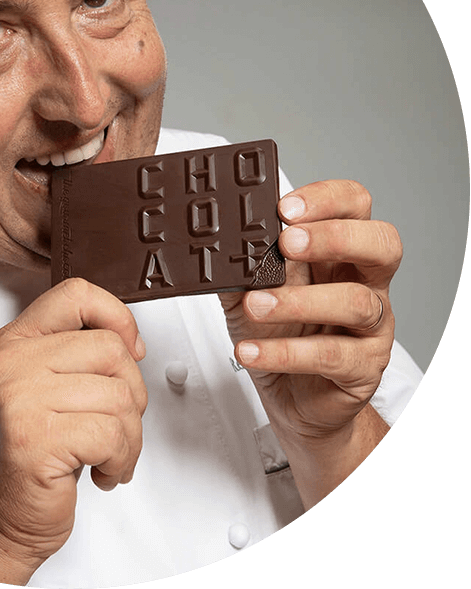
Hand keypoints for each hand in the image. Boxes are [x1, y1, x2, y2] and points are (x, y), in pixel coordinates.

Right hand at [0, 278, 146, 578]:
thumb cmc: (27, 458)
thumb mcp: (41, 389)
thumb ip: (72, 354)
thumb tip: (130, 340)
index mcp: (12, 343)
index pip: (76, 294)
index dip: (117, 316)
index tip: (131, 347)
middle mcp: (11, 363)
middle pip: (111, 349)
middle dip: (132, 394)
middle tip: (116, 425)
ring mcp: (19, 397)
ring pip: (119, 396)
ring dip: (129, 437)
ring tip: (107, 455)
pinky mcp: (34, 437)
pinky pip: (112, 434)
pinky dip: (121, 460)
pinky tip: (101, 472)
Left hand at [220, 180, 400, 457]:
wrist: (290, 396)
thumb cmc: (277, 333)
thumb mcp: (249, 288)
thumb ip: (240, 262)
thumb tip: (214, 240)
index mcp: (339, 251)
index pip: (354, 206)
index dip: (326, 199)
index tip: (284, 208)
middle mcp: (364, 282)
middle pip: (382, 243)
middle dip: (334, 237)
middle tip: (288, 243)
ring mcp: (371, 327)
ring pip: (356, 302)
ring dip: (299, 301)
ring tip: (255, 305)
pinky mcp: (362, 369)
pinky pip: (330, 357)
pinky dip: (284, 353)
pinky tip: (251, 351)